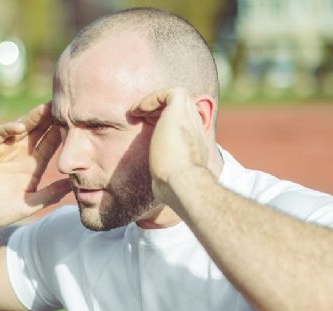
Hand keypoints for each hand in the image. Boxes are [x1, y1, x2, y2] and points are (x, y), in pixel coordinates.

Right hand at [0, 103, 70, 227]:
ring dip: (33, 117)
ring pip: (21, 127)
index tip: (79, 124)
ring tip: (47, 108)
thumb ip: (49, 195)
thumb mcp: (28, 205)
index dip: (62, 134)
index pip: (50, 145)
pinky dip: (8, 128)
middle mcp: (19, 153)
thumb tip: (74, 185)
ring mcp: (2, 148)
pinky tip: (20, 126)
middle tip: (67, 106)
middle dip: (51, 118)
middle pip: (38, 131)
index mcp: (32, 165)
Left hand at [131, 88, 208, 204]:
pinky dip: (153, 98)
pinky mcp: (180, 110)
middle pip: (182, 106)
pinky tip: (139, 111)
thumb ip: (166, 176)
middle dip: (160, 108)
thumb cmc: (173, 187)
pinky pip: (169, 92)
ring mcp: (190, 118)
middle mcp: (195, 128)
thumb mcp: (169, 179)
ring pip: (177, 96)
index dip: (166, 121)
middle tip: (141, 118)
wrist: (181, 182)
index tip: (148, 127)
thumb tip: (155, 195)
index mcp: (194, 143)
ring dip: (155, 101)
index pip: (185, 123)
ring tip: (137, 112)